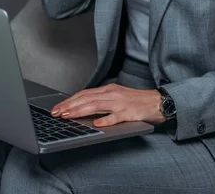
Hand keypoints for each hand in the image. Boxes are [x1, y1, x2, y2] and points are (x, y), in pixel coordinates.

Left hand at [50, 83, 166, 126]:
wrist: (158, 102)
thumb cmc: (137, 102)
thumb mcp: (117, 98)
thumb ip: (102, 102)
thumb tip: (83, 108)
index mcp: (108, 90)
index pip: (84, 94)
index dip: (69, 100)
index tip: (57, 108)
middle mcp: (112, 94)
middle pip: (86, 98)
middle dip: (69, 105)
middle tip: (56, 113)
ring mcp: (120, 103)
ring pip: (96, 105)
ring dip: (79, 111)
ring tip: (67, 116)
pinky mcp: (129, 113)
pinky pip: (116, 117)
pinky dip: (105, 120)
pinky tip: (96, 124)